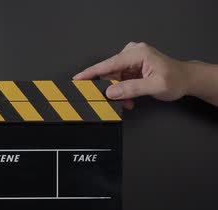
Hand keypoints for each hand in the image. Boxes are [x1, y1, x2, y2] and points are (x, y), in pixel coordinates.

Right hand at [74, 42, 190, 108]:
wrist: (186, 79)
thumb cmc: (176, 79)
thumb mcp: (155, 86)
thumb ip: (132, 88)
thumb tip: (111, 92)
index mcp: (138, 53)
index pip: (109, 64)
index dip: (92, 72)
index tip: (78, 79)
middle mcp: (133, 53)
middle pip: (109, 72)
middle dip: (110, 88)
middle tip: (115, 101)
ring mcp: (131, 59)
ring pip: (113, 77)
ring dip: (117, 91)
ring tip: (128, 101)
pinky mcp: (131, 66)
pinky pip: (118, 79)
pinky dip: (121, 90)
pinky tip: (129, 97)